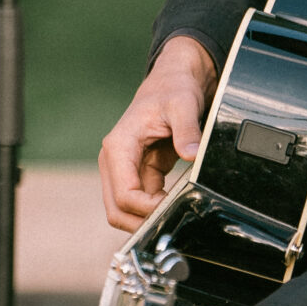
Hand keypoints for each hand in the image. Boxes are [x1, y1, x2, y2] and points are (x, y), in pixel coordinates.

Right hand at [99, 35, 217, 231]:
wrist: (172, 82)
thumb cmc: (173, 90)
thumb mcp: (183, 105)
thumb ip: (187, 131)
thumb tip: (191, 155)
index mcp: (119, 147)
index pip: (125, 194)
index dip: (148, 209)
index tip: (174, 207)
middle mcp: (115, 162)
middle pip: (117, 210)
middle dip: (142, 223)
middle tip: (173, 222)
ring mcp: (123, 170)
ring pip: (126, 211)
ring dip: (148, 219)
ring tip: (177, 213)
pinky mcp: (137, 175)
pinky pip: (141, 203)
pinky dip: (155, 210)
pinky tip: (177, 205)